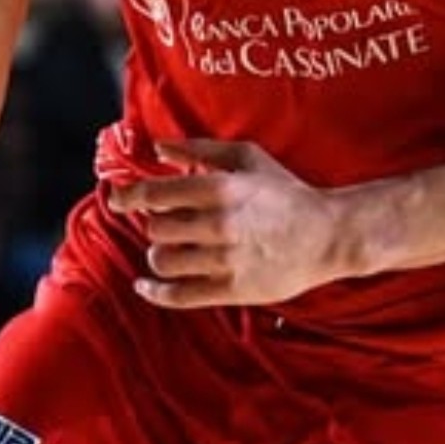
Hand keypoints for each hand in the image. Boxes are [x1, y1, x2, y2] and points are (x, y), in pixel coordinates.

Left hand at [109, 139, 342, 307]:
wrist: (327, 235)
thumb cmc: (285, 191)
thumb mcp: (247, 158)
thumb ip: (199, 150)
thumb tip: (157, 147)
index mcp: (221, 189)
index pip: (156, 194)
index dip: (128, 196)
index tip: (116, 198)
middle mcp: (220, 225)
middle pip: (157, 228)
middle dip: (156, 223)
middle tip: (168, 221)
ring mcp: (226, 261)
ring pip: (164, 261)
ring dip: (160, 253)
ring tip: (173, 247)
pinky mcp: (232, 290)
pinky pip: (179, 296)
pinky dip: (155, 291)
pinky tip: (146, 284)